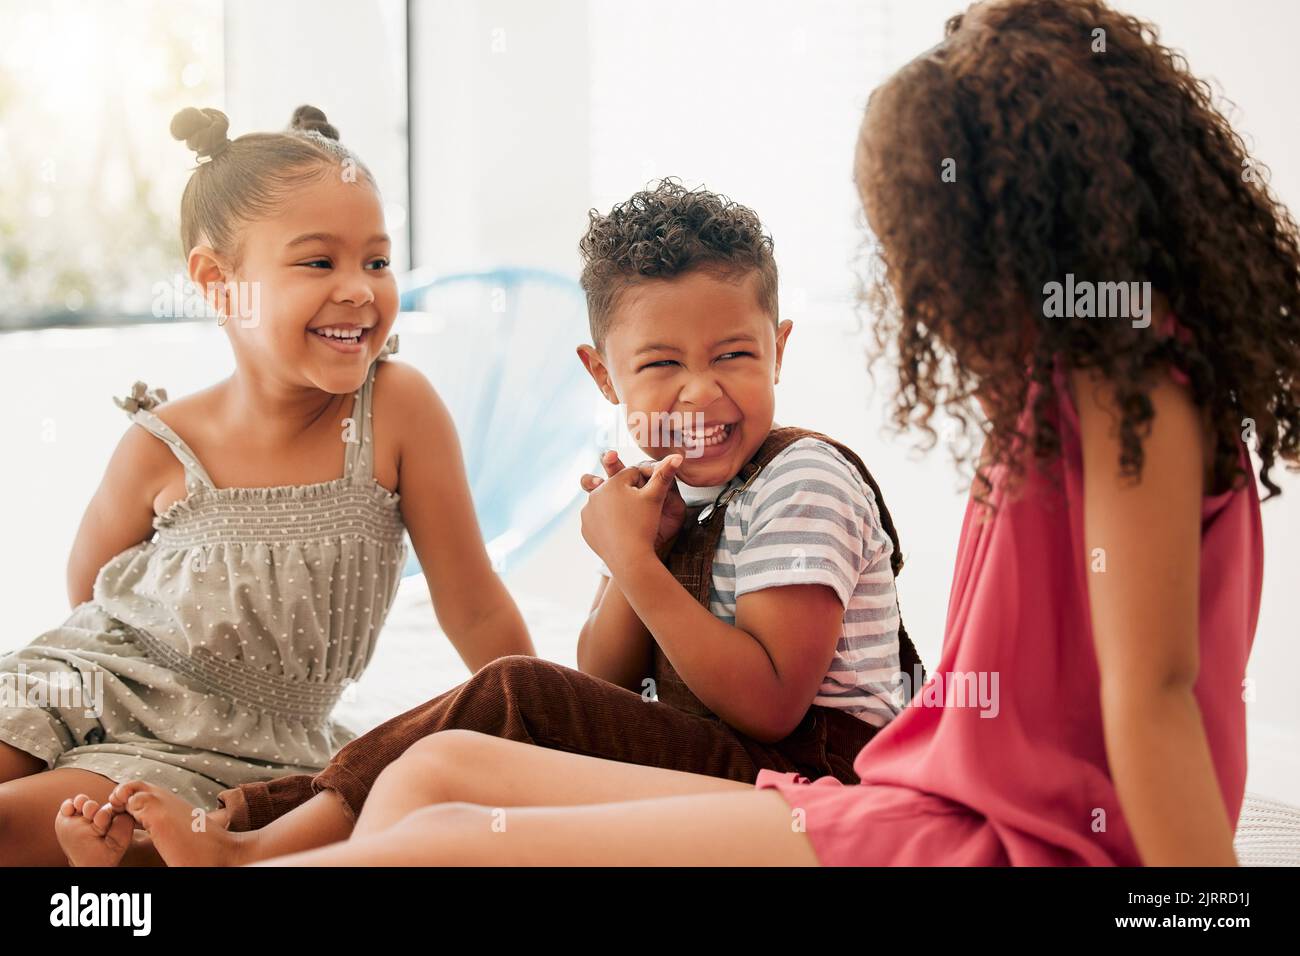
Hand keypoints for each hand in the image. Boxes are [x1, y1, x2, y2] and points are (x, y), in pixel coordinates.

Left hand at [580, 453, 684, 572]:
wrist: (629, 558)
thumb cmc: (644, 525)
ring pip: (605, 503)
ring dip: (614, 507)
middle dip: (626, 493)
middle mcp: (595, 493)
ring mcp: (587, 511)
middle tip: (637, 508)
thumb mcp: (656, 497)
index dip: (644, 483)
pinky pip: (597, 520)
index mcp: (613, 482)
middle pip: (616, 487)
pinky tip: (618, 531)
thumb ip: (664, 474)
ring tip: (628, 520)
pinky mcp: (585, 528)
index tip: (649, 494)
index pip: (631, 474)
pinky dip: (606, 523)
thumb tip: (678, 455)